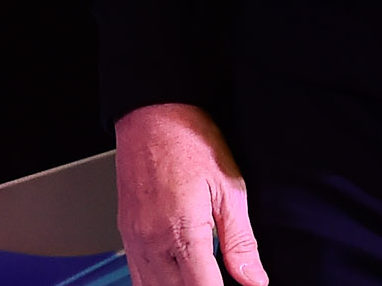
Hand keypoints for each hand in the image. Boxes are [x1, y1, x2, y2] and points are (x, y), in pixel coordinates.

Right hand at [114, 103, 266, 285]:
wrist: (151, 112)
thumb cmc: (189, 141)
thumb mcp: (229, 188)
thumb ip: (241, 241)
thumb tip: (255, 280)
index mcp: (182, 233)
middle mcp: (153, 241)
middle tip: (217, 282)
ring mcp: (135, 238)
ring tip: (197, 280)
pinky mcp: (126, 231)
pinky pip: (137, 274)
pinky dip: (155, 285)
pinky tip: (171, 281)